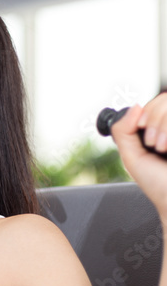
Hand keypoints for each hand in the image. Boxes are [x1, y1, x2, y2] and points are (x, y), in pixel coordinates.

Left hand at [111, 95, 166, 217]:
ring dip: (164, 124)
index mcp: (163, 130)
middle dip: (155, 117)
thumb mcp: (132, 157)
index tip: (143, 127)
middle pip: (166, 99)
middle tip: (154, 143)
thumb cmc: (159, 186)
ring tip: (163, 147)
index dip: (149, 110)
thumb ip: (123, 130)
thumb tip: (136, 107)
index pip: (158, 101)